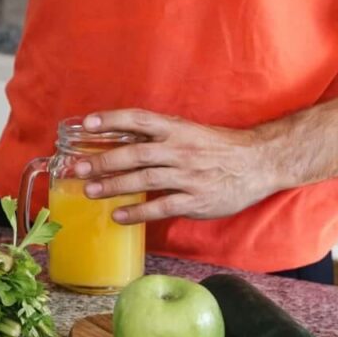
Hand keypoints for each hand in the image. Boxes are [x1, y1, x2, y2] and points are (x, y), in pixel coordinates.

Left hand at [74, 110, 284, 223]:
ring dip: (114, 186)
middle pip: (134, 154)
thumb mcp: (190, 132)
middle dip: (103, 162)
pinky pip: (161, 206)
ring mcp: (188, 176)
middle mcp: (180, 150)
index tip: (87, 123)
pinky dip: (137, 212)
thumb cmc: (220, 147)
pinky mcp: (196, 200)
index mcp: (177, 129)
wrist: (259, 162)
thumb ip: (160, 136)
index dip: (112, 120)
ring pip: (144, 180)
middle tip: (78, 169)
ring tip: (90, 192)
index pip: (139, 120)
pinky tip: (118, 215)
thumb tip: (123, 136)